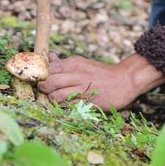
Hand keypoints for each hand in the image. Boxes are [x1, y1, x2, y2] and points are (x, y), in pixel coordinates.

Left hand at [37, 52, 164, 110]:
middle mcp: (76, 74)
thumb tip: (48, 57)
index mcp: (74, 63)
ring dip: (52, 100)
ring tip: (55, 100)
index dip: (40, 76)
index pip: (48, 68)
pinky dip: (63, 108)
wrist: (125, 79)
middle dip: (42, 89)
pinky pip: (69, 107)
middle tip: (45, 91)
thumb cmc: (101, 73)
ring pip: (56, 96)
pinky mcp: (89, 101)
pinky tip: (65, 107)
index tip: (39, 80)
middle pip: (48, 82)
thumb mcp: (82, 63)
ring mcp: (83, 88)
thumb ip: (64, 63)